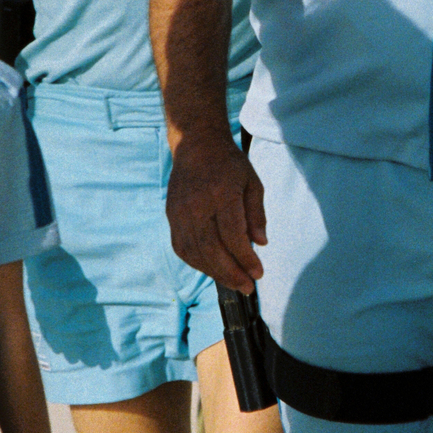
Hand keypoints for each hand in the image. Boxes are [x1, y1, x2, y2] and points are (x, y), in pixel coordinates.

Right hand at [164, 130, 265, 294]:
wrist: (196, 145)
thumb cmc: (229, 164)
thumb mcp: (252, 182)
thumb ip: (256, 214)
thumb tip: (260, 244)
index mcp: (221, 193)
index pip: (233, 234)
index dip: (245, 258)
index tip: (259, 273)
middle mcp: (197, 205)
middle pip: (212, 248)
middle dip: (231, 273)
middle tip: (247, 287)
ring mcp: (181, 212)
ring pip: (195, 252)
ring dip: (215, 273)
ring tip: (234, 282)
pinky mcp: (172, 217)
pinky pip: (183, 248)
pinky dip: (198, 263)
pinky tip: (213, 270)